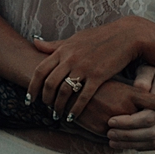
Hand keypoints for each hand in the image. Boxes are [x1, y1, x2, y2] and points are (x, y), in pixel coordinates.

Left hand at [29, 19, 154, 120]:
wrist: (125, 36)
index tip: (29, 99)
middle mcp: (71, 59)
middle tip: (45, 108)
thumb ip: (54, 45)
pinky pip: (83, 97)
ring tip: (57, 115)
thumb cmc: (99, 37)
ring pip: (64, 92)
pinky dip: (75, 109)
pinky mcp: (99, 76)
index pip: (40, 70)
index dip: (32, 87)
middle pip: (50, 83)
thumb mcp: (74, 38)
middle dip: (45, 99)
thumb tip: (34, 43)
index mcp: (63, 50)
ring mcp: (84, 68)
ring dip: (58, 106)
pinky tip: (72, 117)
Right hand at [73, 77, 154, 138]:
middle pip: (148, 123)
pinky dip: (119, 138)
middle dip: (154, 129)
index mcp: (129, 93)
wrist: (69, 89)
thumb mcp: (117, 86)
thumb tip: (150, 103)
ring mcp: (113, 118)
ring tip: (139, 134)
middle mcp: (124, 106)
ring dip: (136, 137)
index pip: (154, 101)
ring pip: (133, 134)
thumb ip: (134, 95)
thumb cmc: (96, 84)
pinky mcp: (102, 129)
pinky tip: (114, 131)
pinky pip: (117, 139)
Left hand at [106, 65, 154, 151]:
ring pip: (154, 141)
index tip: (110, 121)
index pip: (148, 116)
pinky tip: (125, 143)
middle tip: (109, 134)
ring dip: (132, 144)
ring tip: (113, 141)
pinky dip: (140, 146)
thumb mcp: (149, 69)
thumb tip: (139, 89)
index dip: (128, 122)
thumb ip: (143, 79)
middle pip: (151, 132)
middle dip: (127, 135)